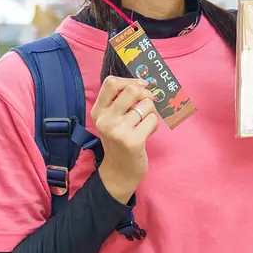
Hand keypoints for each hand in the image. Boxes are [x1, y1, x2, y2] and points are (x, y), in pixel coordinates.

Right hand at [91, 76, 158, 203]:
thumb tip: (144, 81)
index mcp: (98, 111)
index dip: (131, 81)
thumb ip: (121, 101)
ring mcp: (118, 131)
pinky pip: (152, 120)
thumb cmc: (120, 140)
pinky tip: (147, 134)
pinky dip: (154, 125)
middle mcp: (105, 120)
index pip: (111, 82)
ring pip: (146, 105)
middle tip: (148, 104)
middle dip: (146, 94)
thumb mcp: (112, 119)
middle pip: (132, 90)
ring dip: (151, 113)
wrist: (120, 172)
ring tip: (144, 124)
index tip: (141, 86)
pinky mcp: (132, 141)